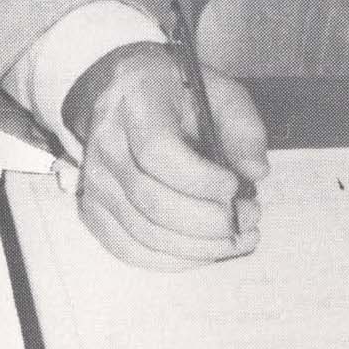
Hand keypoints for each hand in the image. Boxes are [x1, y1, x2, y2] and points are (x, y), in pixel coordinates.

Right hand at [62, 40, 269, 270]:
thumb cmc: (178, 90)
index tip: (235, 187)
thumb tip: (255, 173)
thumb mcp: (219, 89)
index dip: (199, 178)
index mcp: (137, 101)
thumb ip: (243, 126)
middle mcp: (106, 143)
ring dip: (196, 245)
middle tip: (249, 219)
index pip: (158, 151)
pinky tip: (205, 252)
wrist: (125, 91)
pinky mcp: (94, 209)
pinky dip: (170, 259)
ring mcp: (94, 181)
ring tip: (238, 239)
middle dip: (207, 220)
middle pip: (151, 199)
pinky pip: (128, 248)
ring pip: (142, 231)